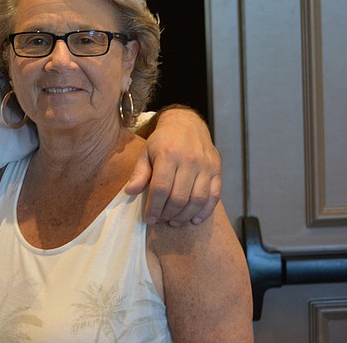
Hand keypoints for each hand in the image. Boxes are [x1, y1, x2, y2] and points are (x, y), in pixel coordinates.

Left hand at [125, 107, 221, 225]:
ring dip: (185, 216)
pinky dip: (205, 212)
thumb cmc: (163, 141)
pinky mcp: (217, 170)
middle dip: (168, 213)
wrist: (187, 124)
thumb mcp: (146, 152)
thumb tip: (130, 192)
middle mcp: (190, 160)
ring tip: (174, 222)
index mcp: (168, 155)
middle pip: (179, 197)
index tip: (149, 218)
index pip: (161, 188)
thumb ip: (139, 173)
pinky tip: (194, 219)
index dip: (154, 207)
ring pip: (198, 200)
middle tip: (161, 219)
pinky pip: (214, 196)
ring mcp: (206, 166)